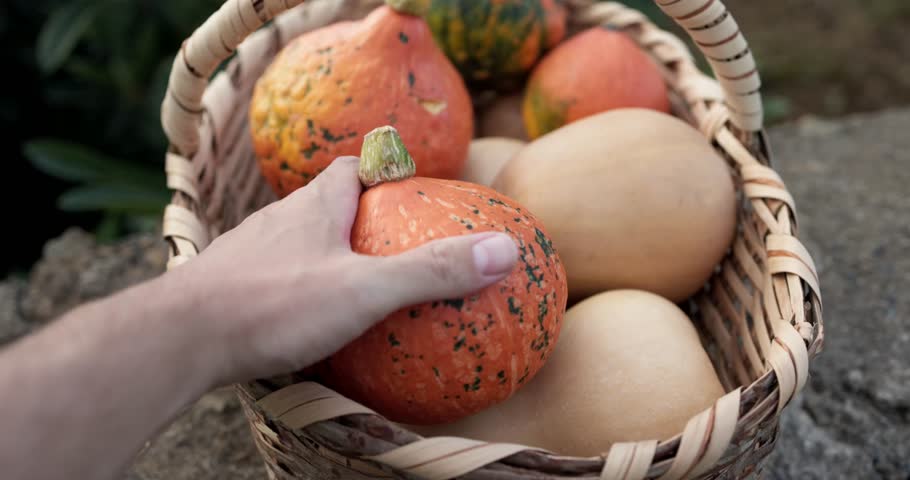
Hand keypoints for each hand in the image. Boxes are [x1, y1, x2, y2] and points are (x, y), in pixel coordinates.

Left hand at [173, 156, 518, 385]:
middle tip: (393, 247)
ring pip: (296, 244)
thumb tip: (504, 250)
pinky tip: (306, 323)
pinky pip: (272, 280)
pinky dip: (296, 292)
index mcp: (315, 206)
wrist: (178, 338)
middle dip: (358, 219)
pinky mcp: (228, 289)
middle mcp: (279, 221)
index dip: (383, 171)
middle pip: (326, 206)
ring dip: (325, 256)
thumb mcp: (364, 289)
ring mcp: (249, 254)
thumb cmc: (273, 304)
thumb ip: (431, 271)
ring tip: (356, 288)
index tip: (410, 188)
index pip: (353, 168)